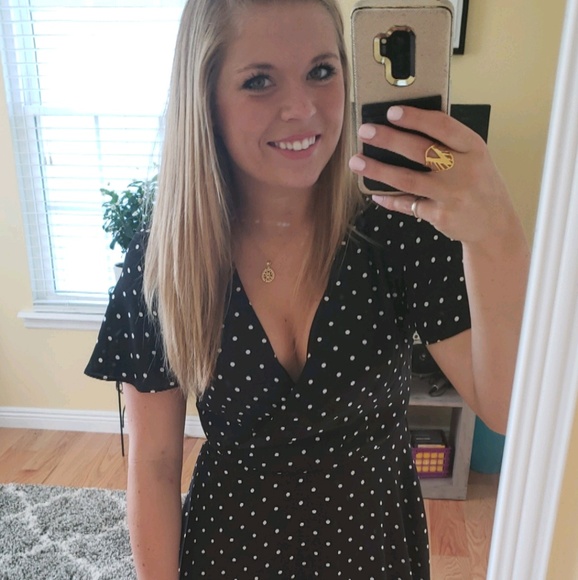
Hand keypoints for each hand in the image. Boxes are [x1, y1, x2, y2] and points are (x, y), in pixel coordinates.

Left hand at [348, 105, 518, 244]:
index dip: (415, 117)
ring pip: (407, 179)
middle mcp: (463, 170)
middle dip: (388, 139)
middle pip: (419, 150)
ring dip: (378, 170)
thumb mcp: (475, 158)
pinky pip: (408, 204)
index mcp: (473, 148)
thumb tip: (404, 129)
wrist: (496, 225)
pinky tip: (374, 193)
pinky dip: (389, 199)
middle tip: (365, 131)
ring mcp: (451, 195)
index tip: (391, 111)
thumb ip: (449, 144)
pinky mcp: (440, 216)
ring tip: (357, 162)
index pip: (442, 126)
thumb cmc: (479, 185)